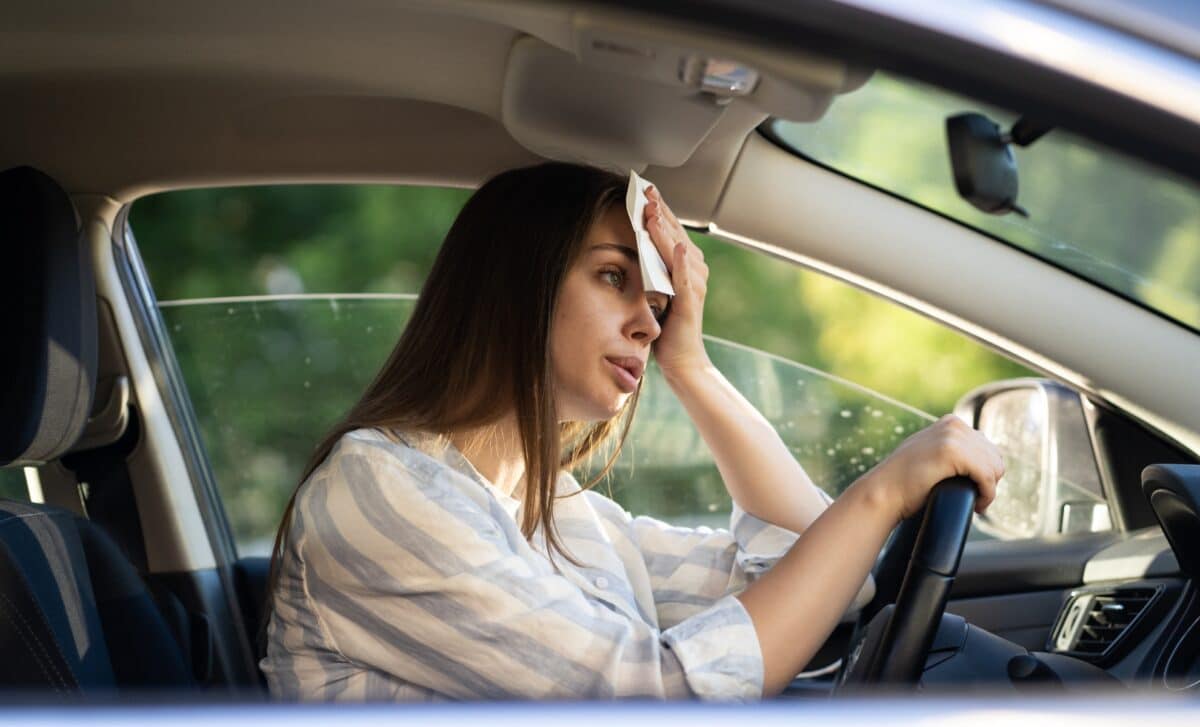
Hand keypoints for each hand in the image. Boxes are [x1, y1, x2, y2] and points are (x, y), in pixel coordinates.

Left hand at [643, 186, 710, 375]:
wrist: (682, 360)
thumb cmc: (667, 327)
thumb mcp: (656, 290)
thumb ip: (652, 268)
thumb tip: (637, 244)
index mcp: (686, 266)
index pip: (671, 231)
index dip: (659, 210)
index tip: (645, 190)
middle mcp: (695, 271)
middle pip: (675, 234)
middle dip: (660, 211)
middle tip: (646, 190)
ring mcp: (694, 285)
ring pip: (678, 250)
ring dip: (666, 230)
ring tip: (653, 211)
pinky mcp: (690, 303)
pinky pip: (685, 278)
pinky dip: (681, 262)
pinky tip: (677, 247)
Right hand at [860, 414, 1003, 519]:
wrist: (883, 492)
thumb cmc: (904, 481)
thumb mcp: (928, 454)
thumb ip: (948, 446)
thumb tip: (975, 452)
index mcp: (951, 422)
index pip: (988, 448)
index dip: (985, 473)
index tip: (974, 489)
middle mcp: (954, 425)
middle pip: (995, 457)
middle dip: (989, 481)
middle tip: (975, 498)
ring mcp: (953, 436)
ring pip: (994, 468)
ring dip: (988, 490)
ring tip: (975, 503)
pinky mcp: (953, 452)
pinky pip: (987, 477)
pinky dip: (987, 495)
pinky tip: (976, 506)